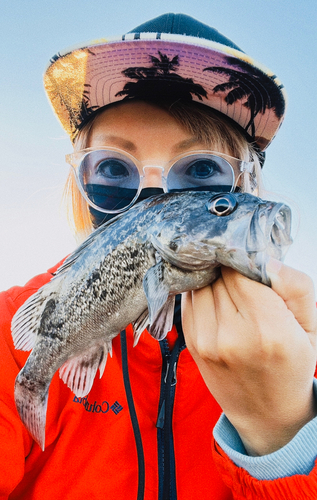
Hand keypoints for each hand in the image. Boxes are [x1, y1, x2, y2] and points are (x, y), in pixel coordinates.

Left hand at [182, 260, 316, 455]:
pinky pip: (189, 301)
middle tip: (243, 277)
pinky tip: (218, 303)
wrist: (266, 413)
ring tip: (231, 291)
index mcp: (268, 329)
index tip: (251, 264)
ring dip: (213, 280)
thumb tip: (262, 258)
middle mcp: (232, 336)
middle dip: (229, 269)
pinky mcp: (191, 344)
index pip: (239, 270)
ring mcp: (206, 341)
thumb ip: (293, 284)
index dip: (244, 260)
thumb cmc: (292, 364)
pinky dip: (202, 293)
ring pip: (200, 284)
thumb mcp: (310, 325)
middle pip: (217, 275)